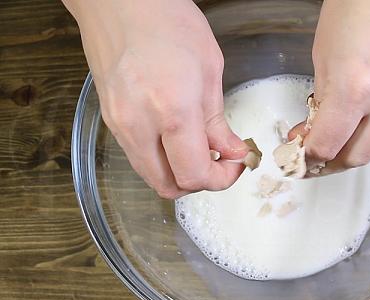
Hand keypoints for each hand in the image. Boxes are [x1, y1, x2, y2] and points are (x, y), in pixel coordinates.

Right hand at [64, 0, 246, 197]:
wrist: (119, 3)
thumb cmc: (168, 22)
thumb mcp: (209, 70)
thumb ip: (219, 121)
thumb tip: (232, 153)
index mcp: (172, 111)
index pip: (195, 174)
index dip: (221, 179)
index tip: (235, 164)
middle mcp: (139, 125)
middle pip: (168, 185)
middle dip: (198, 182)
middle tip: (219, 163)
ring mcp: (119, 125)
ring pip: (150, 175)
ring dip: (178, 173)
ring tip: (198, 149)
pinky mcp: (109, 120)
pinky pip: (137, 157)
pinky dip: (160, 159)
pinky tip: (176, 138)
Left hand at [290, 0, 369, 174]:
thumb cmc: (357, 4)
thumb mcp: (322, 54)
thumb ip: (321, 98)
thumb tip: (316, 130)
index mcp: (355, 88)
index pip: (327, 146)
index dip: (308, 157)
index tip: (299, 156)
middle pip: (357, 157)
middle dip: (331, 163)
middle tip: (315, 158)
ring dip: (353, 142)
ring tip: (337, 130)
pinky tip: (363, 107)